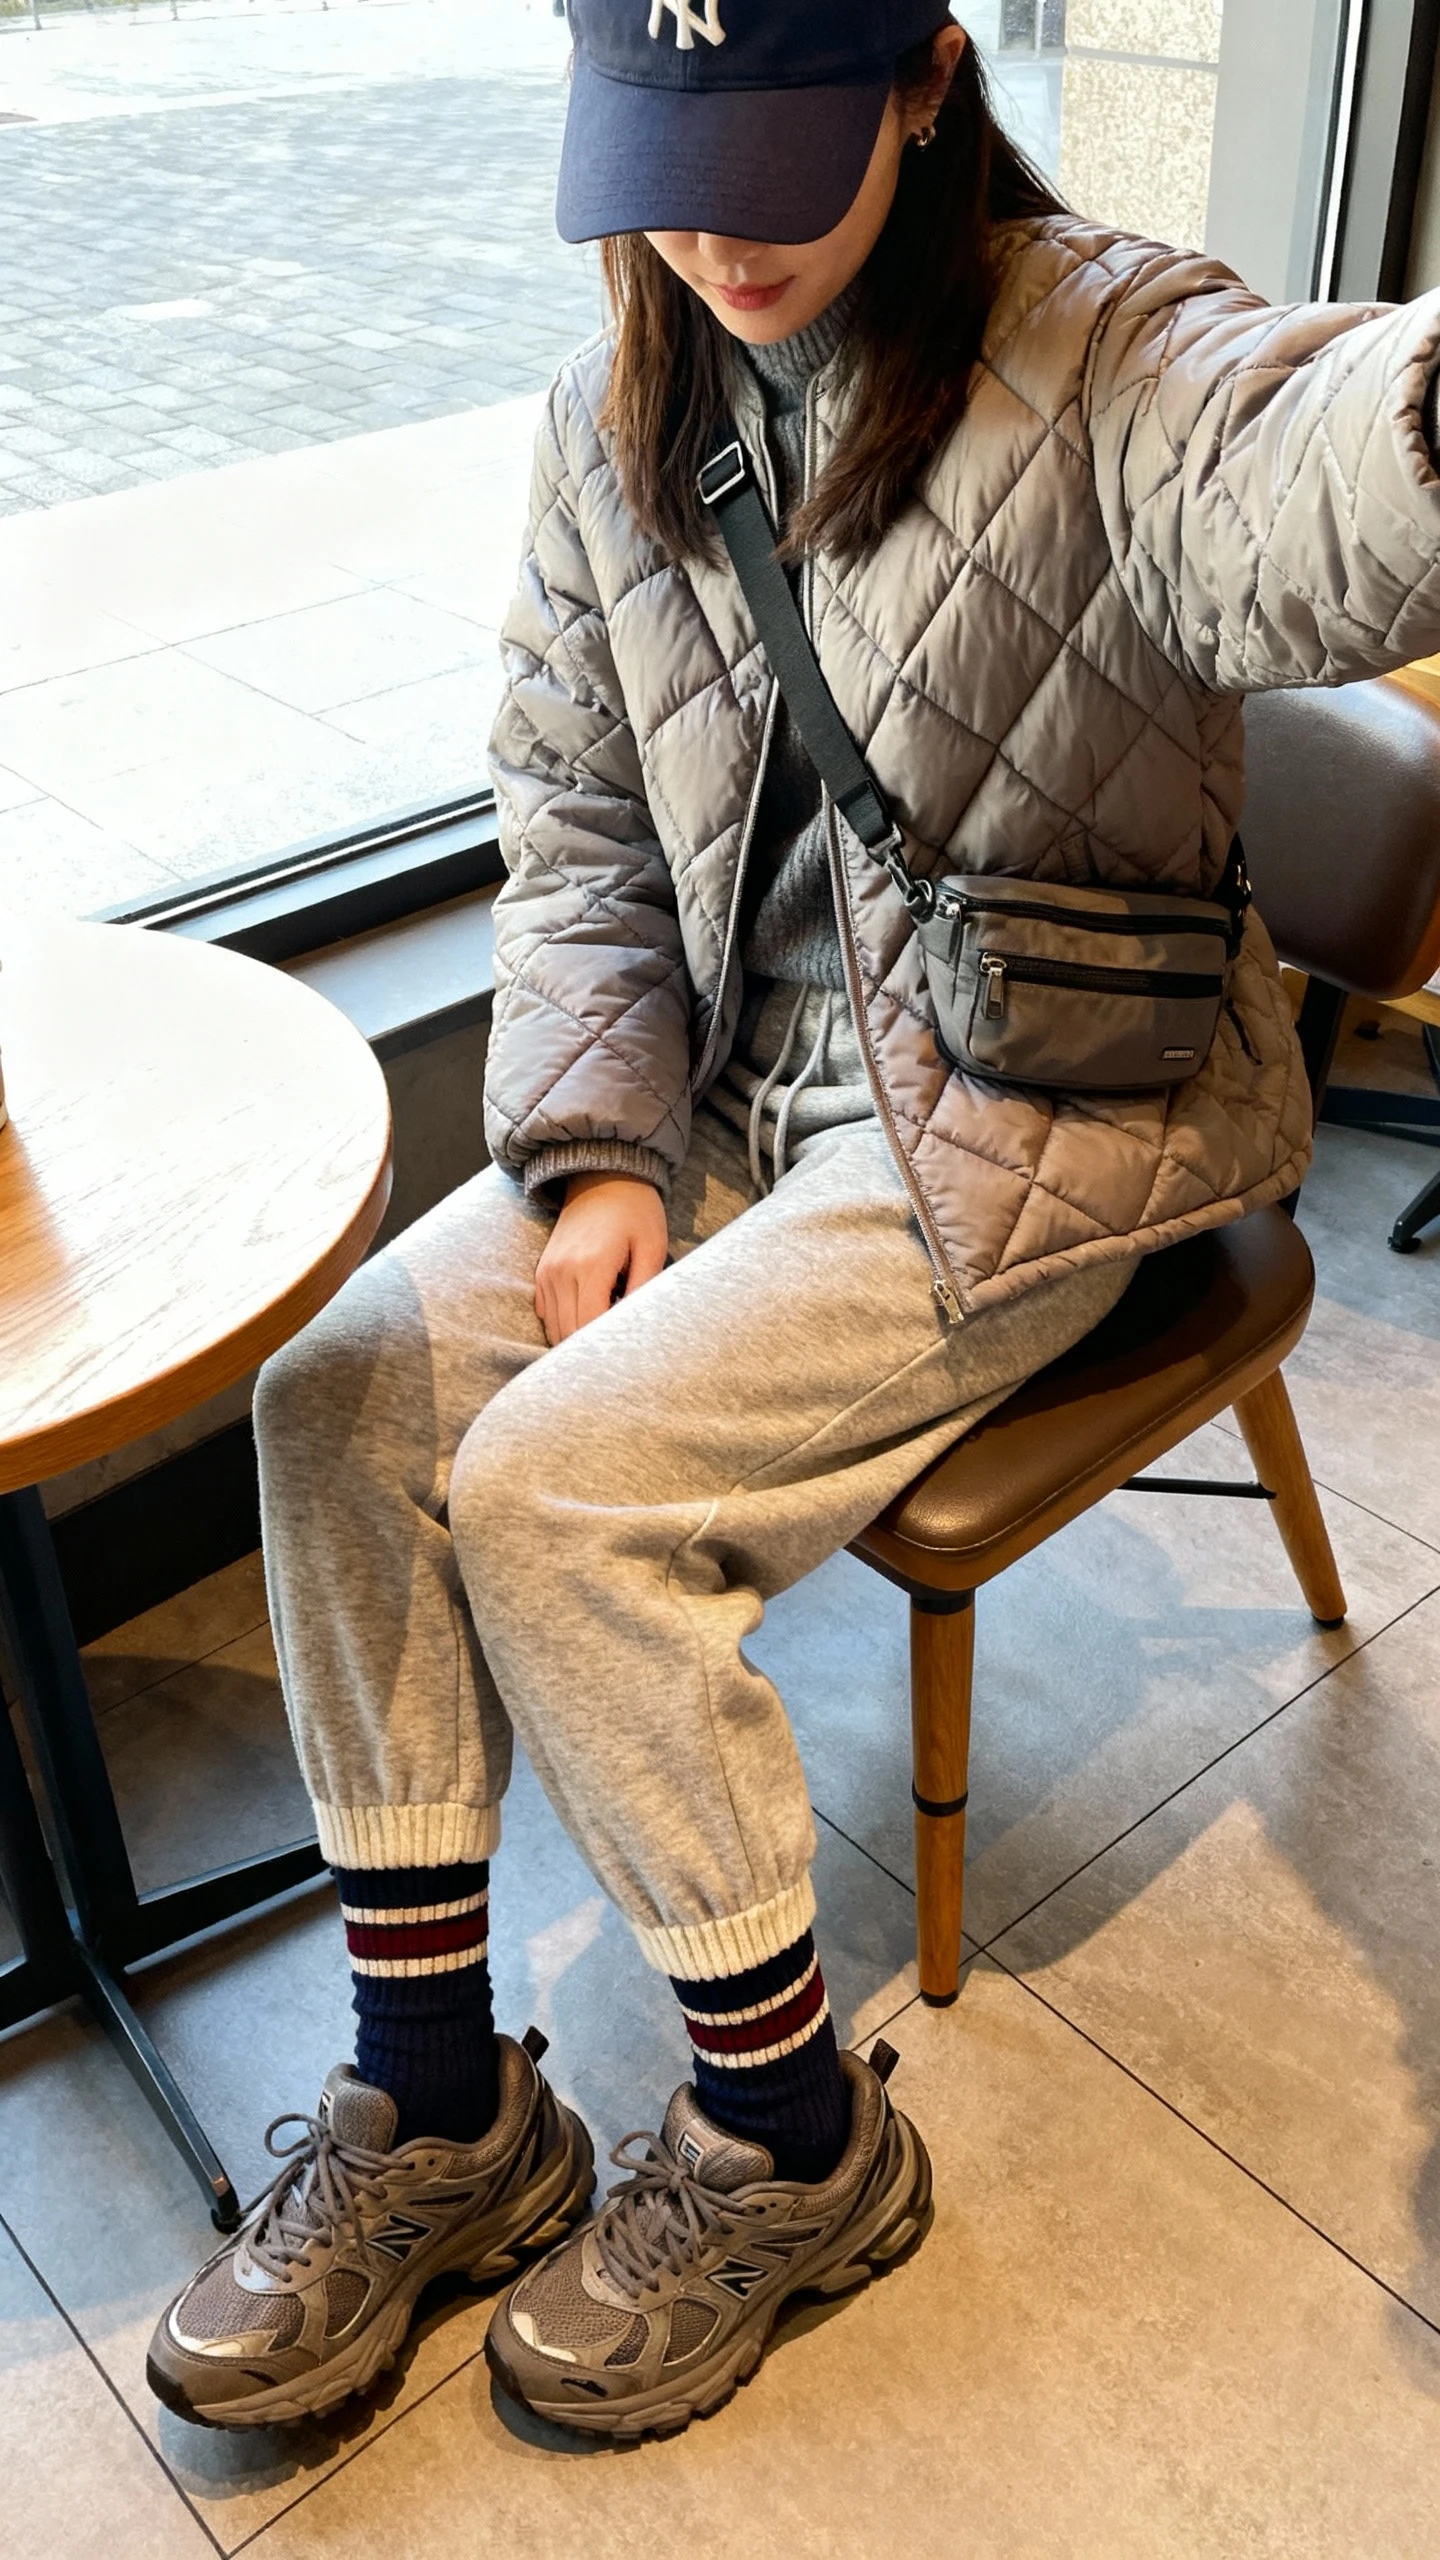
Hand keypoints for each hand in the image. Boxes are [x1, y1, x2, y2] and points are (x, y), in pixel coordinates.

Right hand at [534, 1172, 668, 1345]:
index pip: (587, 1326)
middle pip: (567, 1333)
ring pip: (553, 1327)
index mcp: (591, 1266)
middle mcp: (562, 1271)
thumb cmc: (635, 1211)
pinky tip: (586, 1314)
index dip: (604, 1348)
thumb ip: (644, 1288)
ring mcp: (547, 1271)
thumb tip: (637, 1326)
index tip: (623, 1353)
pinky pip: (545, 1312)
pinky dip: (563, 1322)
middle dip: (589, 1347)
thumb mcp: (652, 1246)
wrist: (602, 1177)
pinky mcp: (542, 1271)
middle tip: (616, 1346)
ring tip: (603, 1328)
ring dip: (575, 1336)